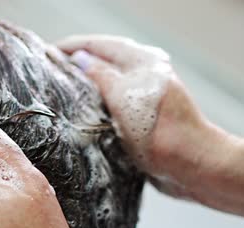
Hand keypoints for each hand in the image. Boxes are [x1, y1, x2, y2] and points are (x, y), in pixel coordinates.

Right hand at [58, 35, 233, 197]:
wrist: (196, 167)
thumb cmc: (164, 133)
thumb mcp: (125, 100)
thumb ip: (101, 76)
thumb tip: (80, 59)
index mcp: (143, 63)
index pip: (101, 45)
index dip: (73, 46)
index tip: (47, 52)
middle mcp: (146, 75)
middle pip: (106, 61)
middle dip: (79, 63)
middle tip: (51, 70)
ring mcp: (147, 97)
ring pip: (110, 84)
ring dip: (88, 84)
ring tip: (62, 91)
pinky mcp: (147, 119)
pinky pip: (116, 104)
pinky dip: (99, 105)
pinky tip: (85, 115)